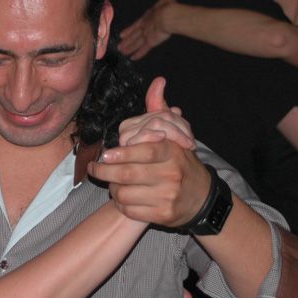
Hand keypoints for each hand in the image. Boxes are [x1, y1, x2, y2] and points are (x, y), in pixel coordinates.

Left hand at [88, 78, 209, 226]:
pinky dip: (122, 204)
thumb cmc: (181, 162)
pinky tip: (122, 197)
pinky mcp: (163, 216)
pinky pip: (131, 210)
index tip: (104, 154)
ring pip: (126, 194)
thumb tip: (158, 82)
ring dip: (112, 188)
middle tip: (95, 168)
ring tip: (110, 182)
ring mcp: (168, 197)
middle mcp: (171, 174)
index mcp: (172, 152)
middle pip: (128, 174)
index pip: (142, 151)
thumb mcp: (175, 135)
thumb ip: (160, 110)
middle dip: (105, 171)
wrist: (202, 198)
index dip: (119, 153)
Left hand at [118, 0, 176, 59]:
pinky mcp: (151, 42)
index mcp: (147, 17)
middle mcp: (145, 26)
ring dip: (129, 48)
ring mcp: (146, 35)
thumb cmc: (168, 7)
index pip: (136, 25)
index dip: (129, 30)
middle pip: (134, 35)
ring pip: (136, 43)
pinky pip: (143, 49)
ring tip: (123, 52)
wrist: (169, 16)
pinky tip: (133, 58)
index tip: (122, 34)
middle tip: (119, 46)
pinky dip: (138, 54)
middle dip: (127, 41)